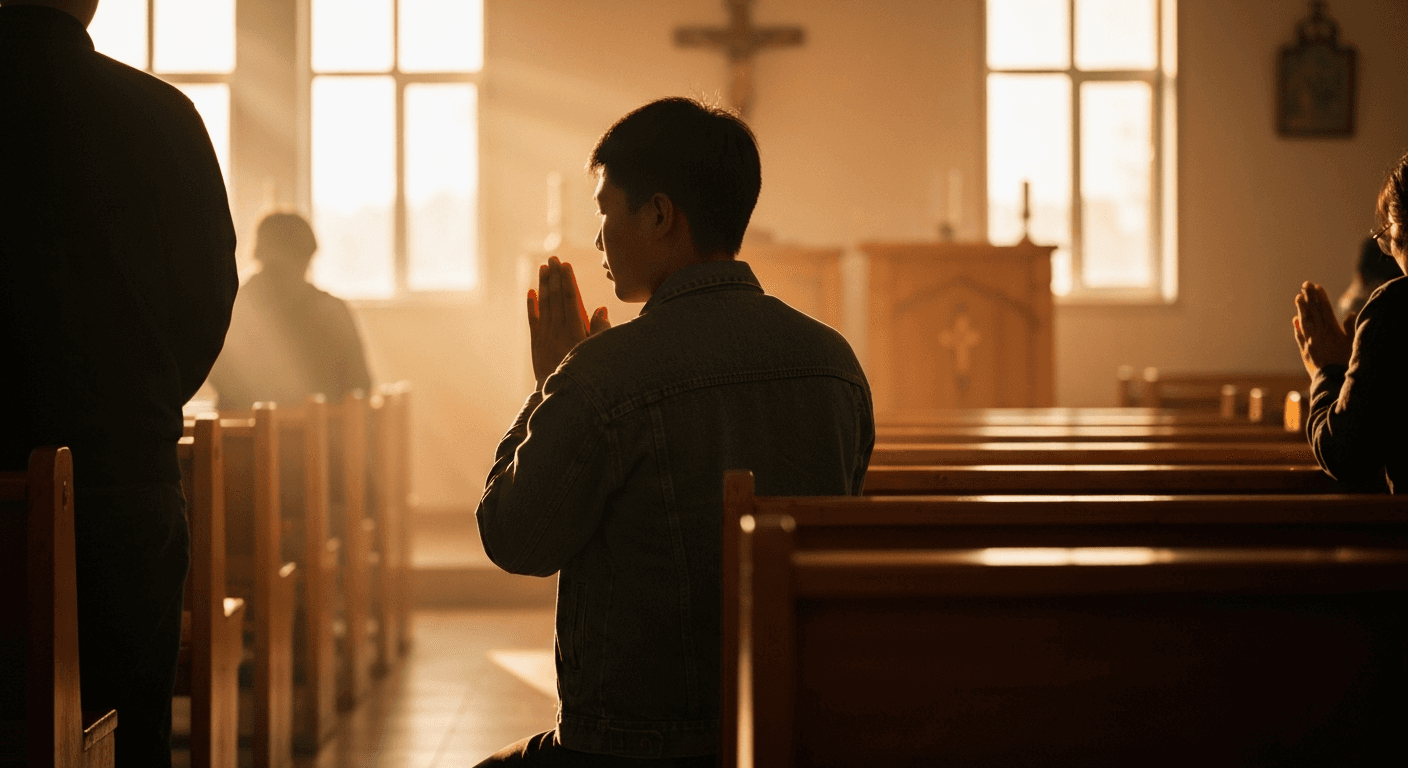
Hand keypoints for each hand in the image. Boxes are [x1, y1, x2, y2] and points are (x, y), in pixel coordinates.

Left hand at [526, 257, 610, 388]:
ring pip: (544, 304)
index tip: (566, 265)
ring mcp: (545, 336)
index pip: (571, 298)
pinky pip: (533, 320)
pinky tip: (531, 291)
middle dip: (555, 276)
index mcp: (575, 329)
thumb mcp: (597, 351)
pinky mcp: (537, 343)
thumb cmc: (586, 373)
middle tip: (553, 258)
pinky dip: (532, 305)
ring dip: (543, 284)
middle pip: (556, 297)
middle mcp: (558, 329)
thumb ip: (600, 329)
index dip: (568, 280)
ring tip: (543, 268)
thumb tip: (600, 308)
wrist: (560, 395)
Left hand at [1292, 281, 1352, 376]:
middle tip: (1305, 284)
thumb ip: (1350, 328)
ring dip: (1301, 308)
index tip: (1317, 286)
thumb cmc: (1346, 362)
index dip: (1320, 297)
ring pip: (1304, 321)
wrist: (1332, 380)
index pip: (1324, 309)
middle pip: (1313, 312)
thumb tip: (1349, 314)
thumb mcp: (1352, 344)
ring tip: (1298, 297)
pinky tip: (1295, 320)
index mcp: (1331, 330)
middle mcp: (1318, 334)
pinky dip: (1297, 327)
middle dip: (1309, 297)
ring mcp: (1309, 342)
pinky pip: (1299, 336)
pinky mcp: (1305, 351)